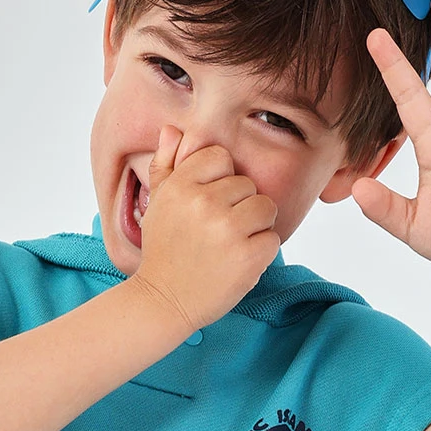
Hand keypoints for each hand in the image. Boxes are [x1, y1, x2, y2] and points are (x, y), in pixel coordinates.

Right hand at [132, 127, 279, 332]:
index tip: (206, 205)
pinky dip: (261, 253)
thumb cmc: (164, 250)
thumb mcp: (158, 203)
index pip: (221, 158)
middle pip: (247, 185)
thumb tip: (173, 129)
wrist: (163, 301)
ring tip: (231, 244)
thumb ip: (166, 164)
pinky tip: (238, 262)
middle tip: (216, 232)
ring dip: (255, 227)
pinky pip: (272, 239)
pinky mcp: (248, 256)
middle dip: (238, 207)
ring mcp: (228, 230)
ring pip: (265, 208)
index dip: (219, 181)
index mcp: (182, 184)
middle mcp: (204, 202)